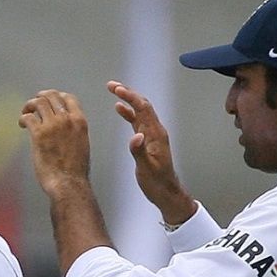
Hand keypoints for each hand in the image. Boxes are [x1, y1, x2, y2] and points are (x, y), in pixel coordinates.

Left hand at [19, 89, 91, 198]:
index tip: (49, 99)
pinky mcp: (39, 134)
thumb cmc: (75, 170)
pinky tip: (22, 124)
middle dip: (40, 97)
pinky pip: (28, 117)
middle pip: (52, 96)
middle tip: (33, 104)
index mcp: (80, 121)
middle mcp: (67, 120)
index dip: (56, 96)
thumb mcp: (82, 143)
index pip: (68, 98)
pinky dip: (23, 118)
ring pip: (38, 103)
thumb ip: (74, 131)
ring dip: (29, 106)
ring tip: (25, 113)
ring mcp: (53, 126)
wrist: (68, 183)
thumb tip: (64, 128)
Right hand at [107, 81, 195, 225]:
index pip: (143, 109)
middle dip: (127, 93)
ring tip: (114, 91)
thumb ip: (139, 151)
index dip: (130, 97)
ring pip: (139, 112)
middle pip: (142, 106)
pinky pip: (137, 121)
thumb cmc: (156, 182)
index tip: (117, 89)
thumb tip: (135, 135)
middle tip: (111, 85)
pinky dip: (128, 113)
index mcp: (156, 134)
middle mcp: (155, 131)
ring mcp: (152, 135)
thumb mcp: (146, 168)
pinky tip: (119, 109)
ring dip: (127, 100)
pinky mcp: (147, 140)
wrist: (165, 191)